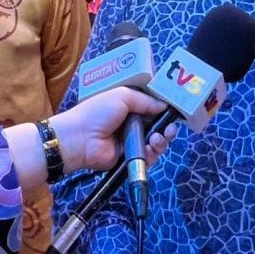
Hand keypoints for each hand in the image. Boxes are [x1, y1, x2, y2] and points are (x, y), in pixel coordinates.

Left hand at [51, 87, 178, 172]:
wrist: (80, 138)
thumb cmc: (98, 113)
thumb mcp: (122, 97)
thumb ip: (146, 101)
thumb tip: (164, 106)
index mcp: (130, 107)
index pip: (153, 109)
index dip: (164, 111)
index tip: (174, 112)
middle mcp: (133, 125)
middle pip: (158, 127)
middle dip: (167, 128)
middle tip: (170, 129)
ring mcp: (132, 142)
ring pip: (156, 143)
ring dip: (161, 141)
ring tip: (156, 138)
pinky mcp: (130, 158)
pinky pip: (148, 157)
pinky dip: (152, 153)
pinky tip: (149, 148)